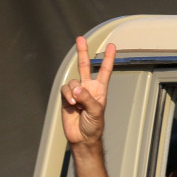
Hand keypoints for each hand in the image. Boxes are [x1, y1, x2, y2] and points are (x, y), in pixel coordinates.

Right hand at [60, 36, 115, 151]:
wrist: (82, 138)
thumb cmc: (94, 126)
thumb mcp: (96, 111)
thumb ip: (87, 98)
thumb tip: (76, 88)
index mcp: (100, 90)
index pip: (104, 71)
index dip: (108, 58)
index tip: (112, 46)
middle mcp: (88, 88)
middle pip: (84, 66)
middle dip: (82, 52)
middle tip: (80, 38)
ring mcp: (76, 92)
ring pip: (72, 82)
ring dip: (73, 92)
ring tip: (77, 104)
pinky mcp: (66, 97)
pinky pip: (64, 89)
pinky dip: (67, 96)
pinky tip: (72, 105)